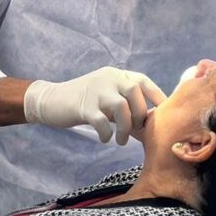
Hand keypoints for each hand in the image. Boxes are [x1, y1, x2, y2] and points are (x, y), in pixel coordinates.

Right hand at [23, 67, 165, 143]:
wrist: (50, 100)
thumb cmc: (84, 102)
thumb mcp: (106, 97)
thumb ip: (125, 105)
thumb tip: (150, 123)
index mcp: (115, 75)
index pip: (142, 81)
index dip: (157, 96)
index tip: (165, 114)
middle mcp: (107, 78)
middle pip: (134, 92)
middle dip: (140, 114)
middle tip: (137, 130)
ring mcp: (95, 91)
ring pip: (121, 106)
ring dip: (126, 127)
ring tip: (121, 141)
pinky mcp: (83, 106)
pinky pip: (102, 121)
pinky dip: (106, 133)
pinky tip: (104, 139)